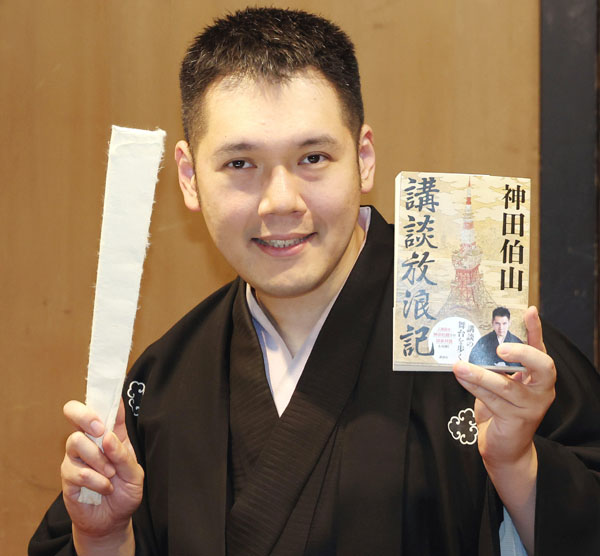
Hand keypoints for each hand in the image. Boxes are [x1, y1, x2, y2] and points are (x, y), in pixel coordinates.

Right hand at [61, 398, 142, 550]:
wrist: (112, 519)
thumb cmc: (126, 491)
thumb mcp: (135, 474)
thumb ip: (124, 455)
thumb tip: (107, 437)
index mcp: (111, 432)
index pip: (107, 406)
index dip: (106, 391)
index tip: (109, 381)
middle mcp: (91, 439)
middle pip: (75, 412)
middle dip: (85, 415)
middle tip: (99, 429)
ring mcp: (77, 456)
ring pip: (75, 441)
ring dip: (97, 458)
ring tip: (110, 474)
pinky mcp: (67, 475)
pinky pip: (76, 470)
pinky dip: (95, 480)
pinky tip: (104, 487)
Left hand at [453, 306, 555, 467]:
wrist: (504, 448)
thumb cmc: (500, 409)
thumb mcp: (499, 383)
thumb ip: (493, 366)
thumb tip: (469, 340)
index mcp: (538, 375)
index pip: (540, 348)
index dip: (536, 330)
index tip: (529, 310)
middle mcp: (542, 389)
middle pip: (543, 366)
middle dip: (522, 353)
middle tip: (500, 347)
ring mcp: (531, 406)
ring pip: (506, 386)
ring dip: (480, 373)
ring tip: (459, 365)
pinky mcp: (517, 421)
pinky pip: (492, 400)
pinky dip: (474, 386)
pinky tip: (460, 377)